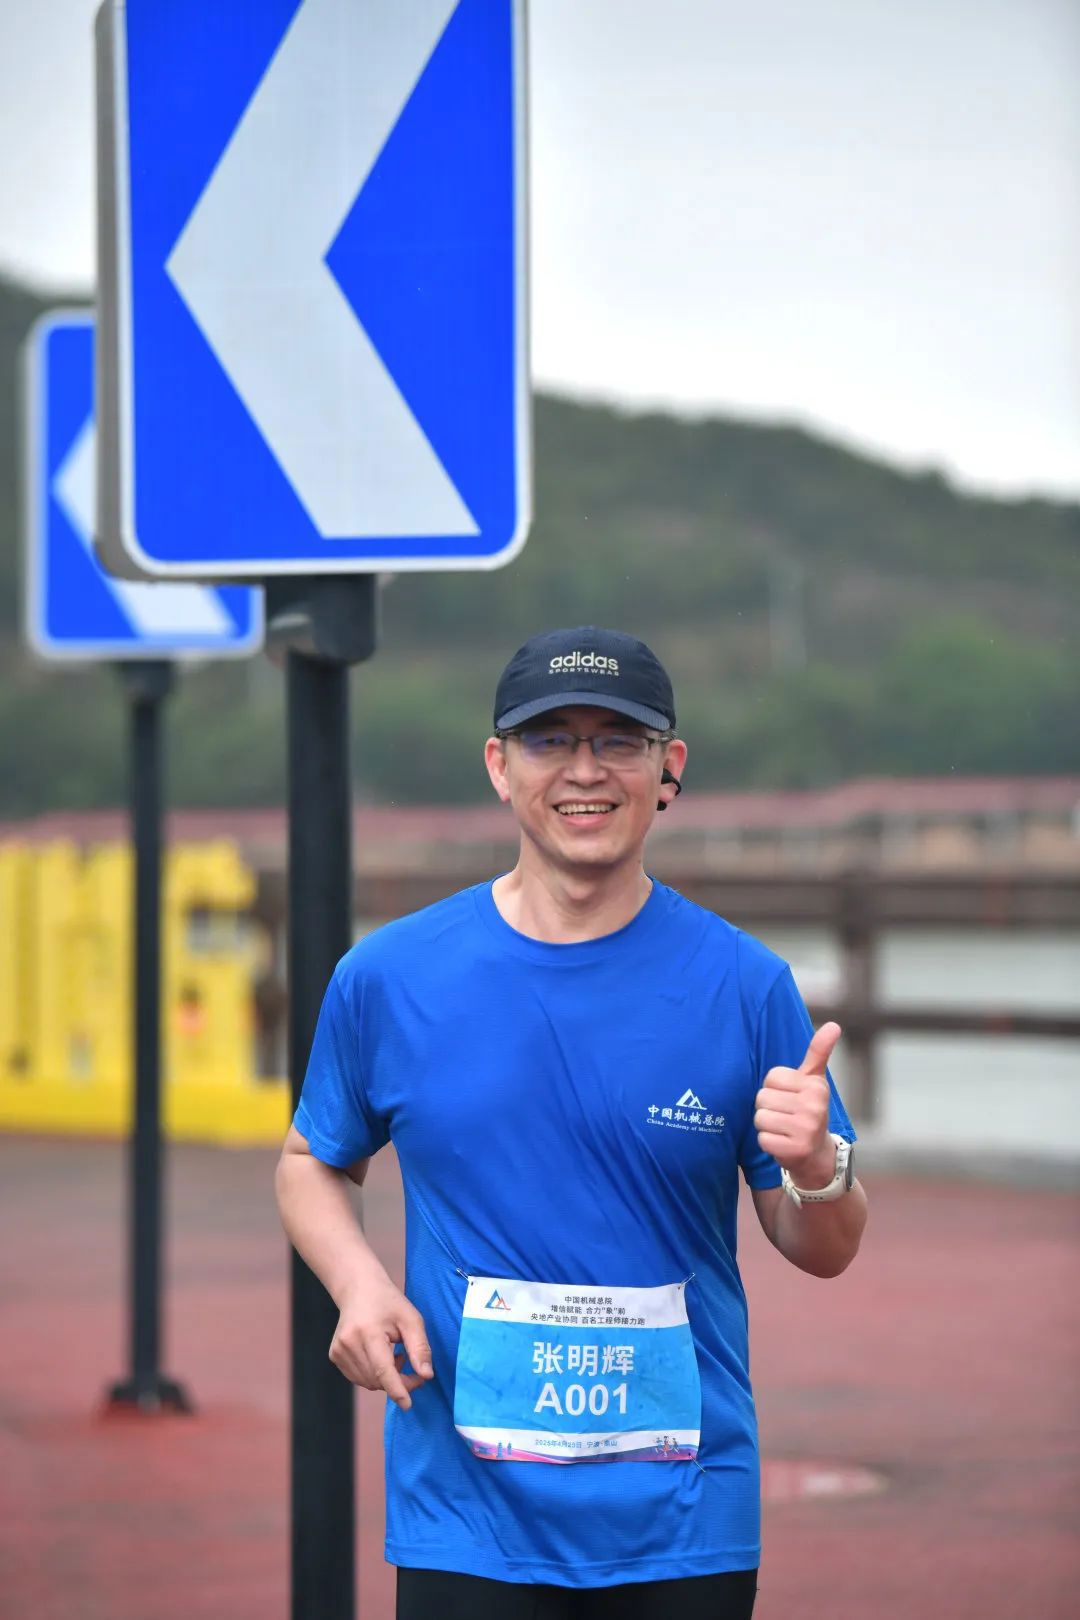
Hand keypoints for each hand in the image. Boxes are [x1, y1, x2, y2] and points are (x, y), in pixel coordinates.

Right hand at [329, 1273, 433, 1410]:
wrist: (359, 1289)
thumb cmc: (389, 1303)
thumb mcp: (411, 1319)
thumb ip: (420, 1348)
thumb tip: (426, 1376)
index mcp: (368, 1332)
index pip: (382, 1370)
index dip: (397, 1389)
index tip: (408, 1405)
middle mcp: (348, 1343)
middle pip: (377, 1380)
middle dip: (399, 1382)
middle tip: (414, 1369)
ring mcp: (338, 1351)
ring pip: (368, 1383)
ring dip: (386, 1379)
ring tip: (395, 1356)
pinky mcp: (334, 1356)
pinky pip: (358, 1378)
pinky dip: (373, 1375)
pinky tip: (380, 1357)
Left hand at [754, 1022, 841, 1187]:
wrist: (818, 1155)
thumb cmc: (809, 1111)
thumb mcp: (814, 1081)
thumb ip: (818, 1052)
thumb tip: (833, 1025)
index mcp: (815, 1086)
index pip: (771, 1077)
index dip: (775, 1089)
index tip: (790, 1098)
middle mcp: (814, 1107)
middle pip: (762, 1097)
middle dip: (769, 1108)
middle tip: (786, 1116)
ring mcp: (806, 1129)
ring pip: (760, 1118)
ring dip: (767, 1126)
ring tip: (784, 1129)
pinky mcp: (795, 1150)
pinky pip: (762, 1139)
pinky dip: (768, 1143)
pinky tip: (784, 1143)